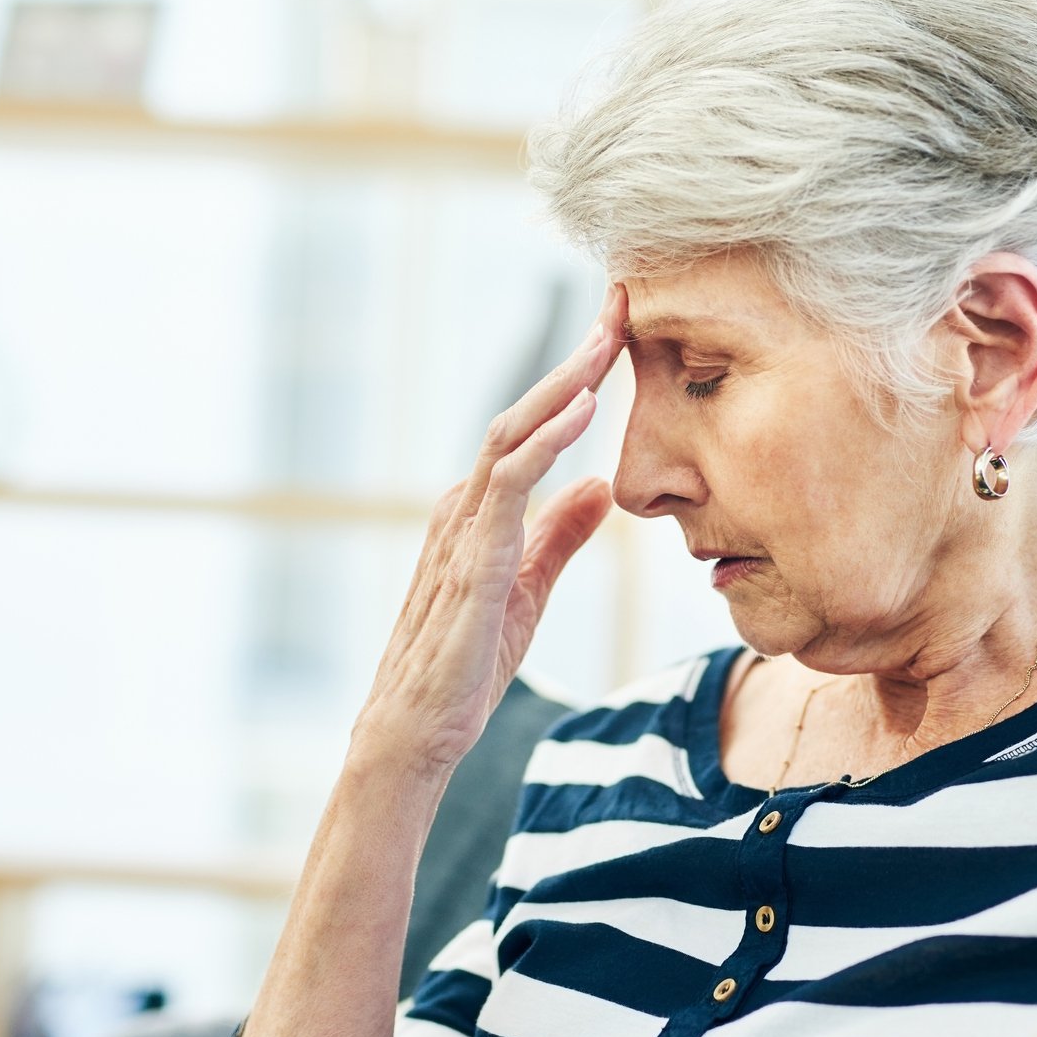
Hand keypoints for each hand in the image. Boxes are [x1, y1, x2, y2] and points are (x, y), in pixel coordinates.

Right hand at [357, 284, 626, 769]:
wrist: (417, 731)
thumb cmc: (463, 667)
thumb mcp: (528, 590)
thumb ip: (559, 537)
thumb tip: (598, 487)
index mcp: (478, 513)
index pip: (531, 430)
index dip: (575, 380)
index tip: (619, 335)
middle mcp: (463, 507)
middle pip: (521, 413)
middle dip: (574, 358)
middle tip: (619, 305)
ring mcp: (461, 530)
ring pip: (511, 433)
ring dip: (563, 382)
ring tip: (609, 338)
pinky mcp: (471, 561)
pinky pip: (508, 484)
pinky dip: (545, 440)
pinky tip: (583, 409)